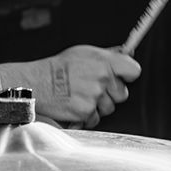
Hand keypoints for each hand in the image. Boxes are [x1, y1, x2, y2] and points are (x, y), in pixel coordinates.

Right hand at [6, 45, 140, 128]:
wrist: (36, 83)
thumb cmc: (59, 68)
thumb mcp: (84, 53)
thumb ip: (108, 54)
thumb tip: (128, 52)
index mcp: (103, 61)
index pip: (134, 70)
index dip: (128, 74)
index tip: (122, 75)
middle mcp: (101, 78)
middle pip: (123, 93)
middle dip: (111, 93)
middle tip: (93, 87)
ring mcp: (94, 96)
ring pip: (109, 107)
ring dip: (98, 105)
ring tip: (80, 95)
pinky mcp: (85, 111)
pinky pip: (95, 118)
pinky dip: (86, 115)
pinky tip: (75, 104)